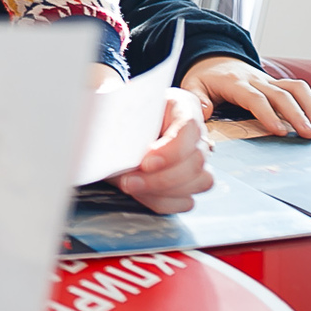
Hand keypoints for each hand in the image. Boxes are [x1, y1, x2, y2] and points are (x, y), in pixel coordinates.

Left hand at [117, 89, 214, 213]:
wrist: (124, 124)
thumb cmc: (128, 113)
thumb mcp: (125, 107)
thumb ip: (125, 119)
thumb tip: (111, 137)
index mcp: (184, 108)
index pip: (189, 130)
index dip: (170, 151)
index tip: (145, 162)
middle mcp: (197, 136)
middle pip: (195, 162)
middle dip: (160, 178)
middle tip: (129, 181)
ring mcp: (199, 161)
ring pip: (199, 182)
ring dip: (162, 192)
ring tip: (132, 187)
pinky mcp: (191, 183)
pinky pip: (187, 201)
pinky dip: (164, 202)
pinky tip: (142, 195)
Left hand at [179, 55, 310, 137]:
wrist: (213, 59)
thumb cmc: (203, 78)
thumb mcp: (191, 85)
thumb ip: (196, 98)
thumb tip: (204, 111)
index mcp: (234, 83)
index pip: (254, 98)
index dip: (267, 113)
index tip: (279, 130)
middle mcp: (256, 80)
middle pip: (281, 94)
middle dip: (296, 114)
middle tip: (308, 134)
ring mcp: (269, 81)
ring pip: (296, 89)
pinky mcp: (278, 84)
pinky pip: (301, 90)